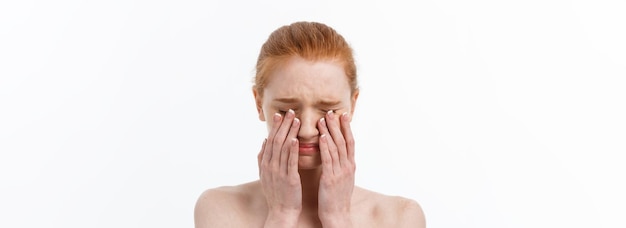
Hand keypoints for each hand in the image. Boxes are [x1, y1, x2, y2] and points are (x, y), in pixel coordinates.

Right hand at [257, 110, 301, 226]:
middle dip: (283, 125)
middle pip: (276, 141)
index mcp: (265, 163)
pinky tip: (297, 139)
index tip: (280, 114)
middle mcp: (270, 166)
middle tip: (290, 111)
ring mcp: (279, 172)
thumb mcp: (265, 174)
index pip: (271, 140)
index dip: (276, 126)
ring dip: (290, 132)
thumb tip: (264, 140)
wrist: (281, 211)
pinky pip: (290, 162)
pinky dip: (293, 150)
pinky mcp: (289, 179)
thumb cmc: (277, 193)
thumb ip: (263, 157)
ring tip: (296, 120)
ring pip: (284, 148)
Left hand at [317, 111, 355, 226]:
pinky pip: (328, 160)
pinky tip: (321, 137)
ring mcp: (340, 172)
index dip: (347, 127)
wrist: (337, 215)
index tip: (344, 114)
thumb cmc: (337, 197)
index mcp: (350, 166)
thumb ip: (341, 164)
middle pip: (344, 141)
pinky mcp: (331, 179)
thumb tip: (338, 152)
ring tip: (324, 119)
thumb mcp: (342, 178)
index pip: (350, 142)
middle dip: (338, 125)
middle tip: (333, 111)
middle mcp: (348, 166)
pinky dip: (325, 147)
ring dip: (330, 132)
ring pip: (336, 148)